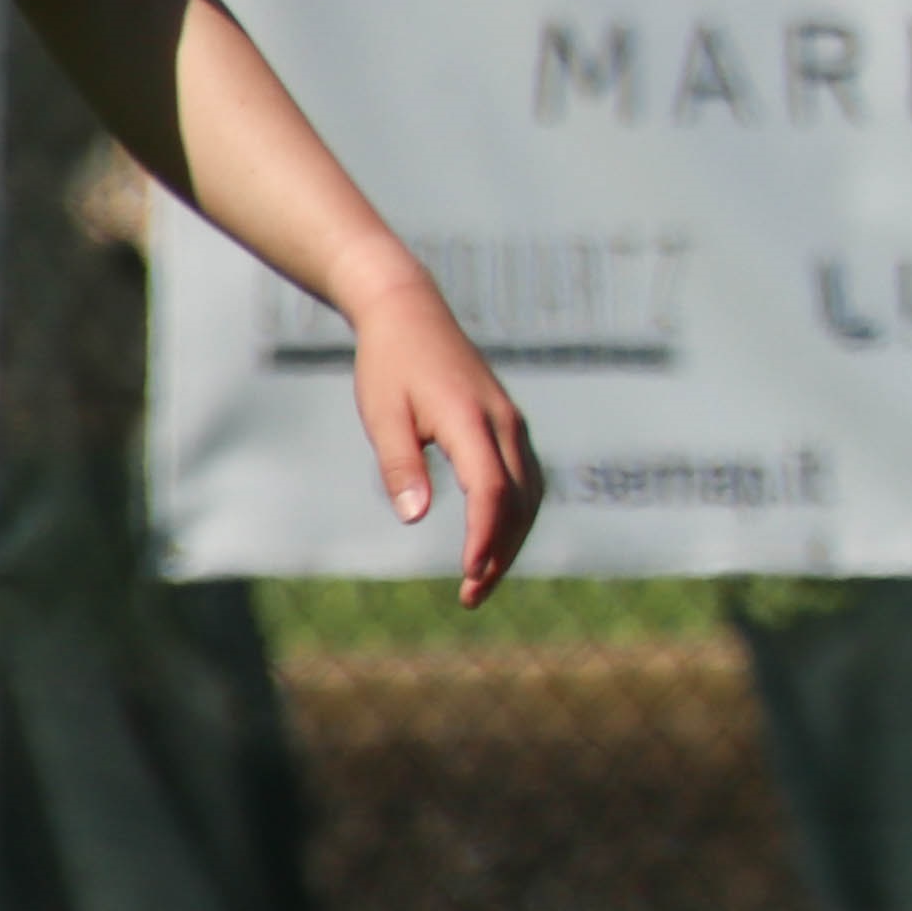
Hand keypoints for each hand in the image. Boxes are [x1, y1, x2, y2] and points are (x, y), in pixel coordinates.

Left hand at [344, 267, 545, 601]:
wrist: (411, 314)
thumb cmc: (389, 366)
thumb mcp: (382, 416)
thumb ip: (400, 467)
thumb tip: (415, 518)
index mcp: (470, 421)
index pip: (491, 490)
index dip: (485, 537)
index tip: (469, 575)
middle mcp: (503, 424)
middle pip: (519, 501)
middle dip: (501, 551)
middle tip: (472, 596)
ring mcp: (512, 424)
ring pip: (530, 493)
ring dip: (512, 538)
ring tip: (482, 578)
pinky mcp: (509, 425)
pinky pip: (526, 478)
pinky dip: (516, 515)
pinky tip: (495, 536)